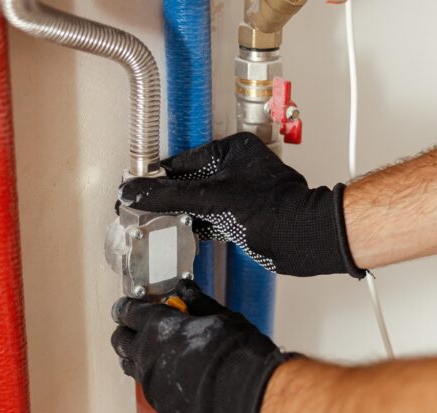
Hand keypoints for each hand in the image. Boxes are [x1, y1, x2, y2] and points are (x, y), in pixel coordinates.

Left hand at [111, 280, 292, 412]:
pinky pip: (155, 393)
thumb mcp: (221, 317)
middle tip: (142, 329)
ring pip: (133, 369)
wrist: (248, 398)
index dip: (127, 307)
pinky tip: (182, 382)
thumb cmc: (237, 352)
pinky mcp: (163, 409)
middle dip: (128, 332)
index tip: (130, 306)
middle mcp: (146, 357)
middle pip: (120, 341)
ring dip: (141, 359)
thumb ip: (197, 303)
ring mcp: (152, 386)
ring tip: (161, 356)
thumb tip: (185, 289)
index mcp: (157, 327)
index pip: (127, 312)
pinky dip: (162, 384)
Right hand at [119, 132, 363, 277]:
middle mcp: (241, 167)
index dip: (162, 177)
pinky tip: (187, 233)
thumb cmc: (271, 211)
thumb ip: (169, 196)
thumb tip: (134, 192)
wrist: (302, 238)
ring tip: (162, 222)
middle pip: (195, 181)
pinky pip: (217, 217)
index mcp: (234, 150)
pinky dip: (202, 225)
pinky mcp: (250, 215)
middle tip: (148, 208)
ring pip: (205, 200)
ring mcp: (246, 192)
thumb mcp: (209, 199)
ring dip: (186, 213)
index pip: (185, 161)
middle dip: (173, 197)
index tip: (141, 188)